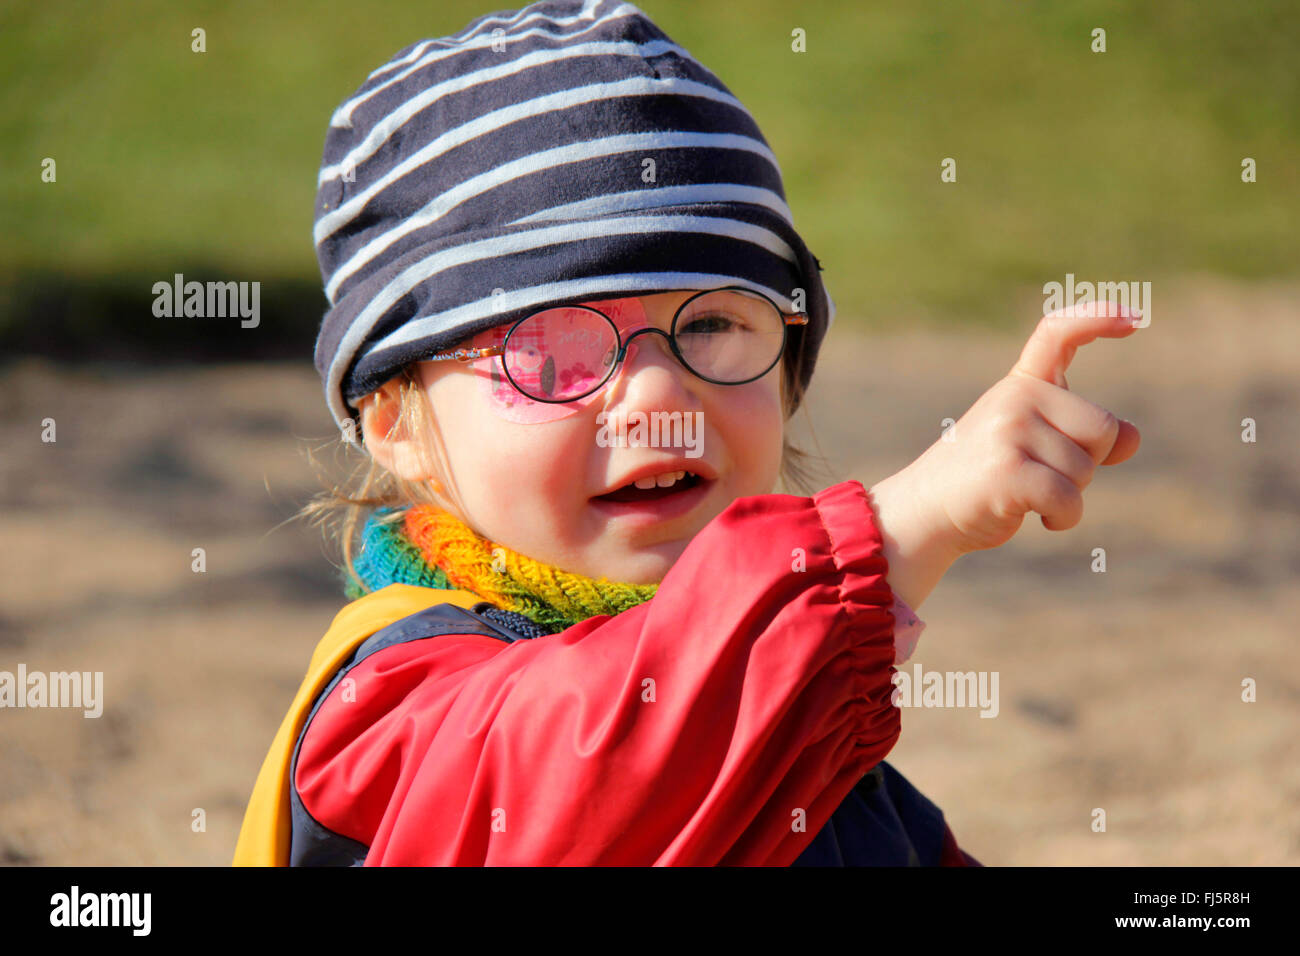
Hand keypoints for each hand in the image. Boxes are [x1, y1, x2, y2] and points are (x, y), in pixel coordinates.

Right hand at [907, 301, 1141, 555]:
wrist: (927, 511)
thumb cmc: (986, 480)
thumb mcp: (1035, 448)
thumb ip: (1082, 437)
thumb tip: (1132, 437)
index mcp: (1021, 384)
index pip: (1057, 334)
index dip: (1096, 319)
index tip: (1133, 319)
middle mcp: (1015, 397)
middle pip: (1102, 428)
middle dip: (1088, 463)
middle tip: (1043, 476)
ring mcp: (1008, 430)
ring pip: (1086, 469)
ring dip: (1070, 497)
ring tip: (1029, 498)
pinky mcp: (1007, 470)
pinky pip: (1068, 498)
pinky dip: (1064, 517)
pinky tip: (1044, 520)